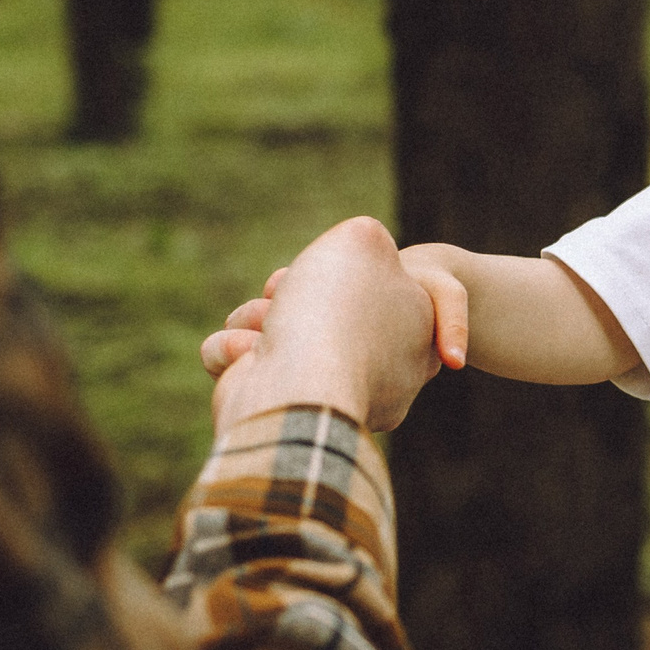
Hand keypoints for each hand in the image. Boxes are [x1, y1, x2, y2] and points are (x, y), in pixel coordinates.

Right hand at [201, 243, 472, 378]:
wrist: (294, 390)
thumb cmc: (334, 311)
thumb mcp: (363, 242)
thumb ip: (365, 239)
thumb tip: (352, 252)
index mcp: (415, 338)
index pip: (383, 290)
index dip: (343, 271)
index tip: (327, 272)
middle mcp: (381, 374)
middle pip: (321, 310)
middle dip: (288, 295)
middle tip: (281, 291)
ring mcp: (329, 398)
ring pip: (276, 335)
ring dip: (255, 319)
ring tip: (264, 326)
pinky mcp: (277, 411)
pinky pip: (248, 367)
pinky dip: (234, 354)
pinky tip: (245, 355)